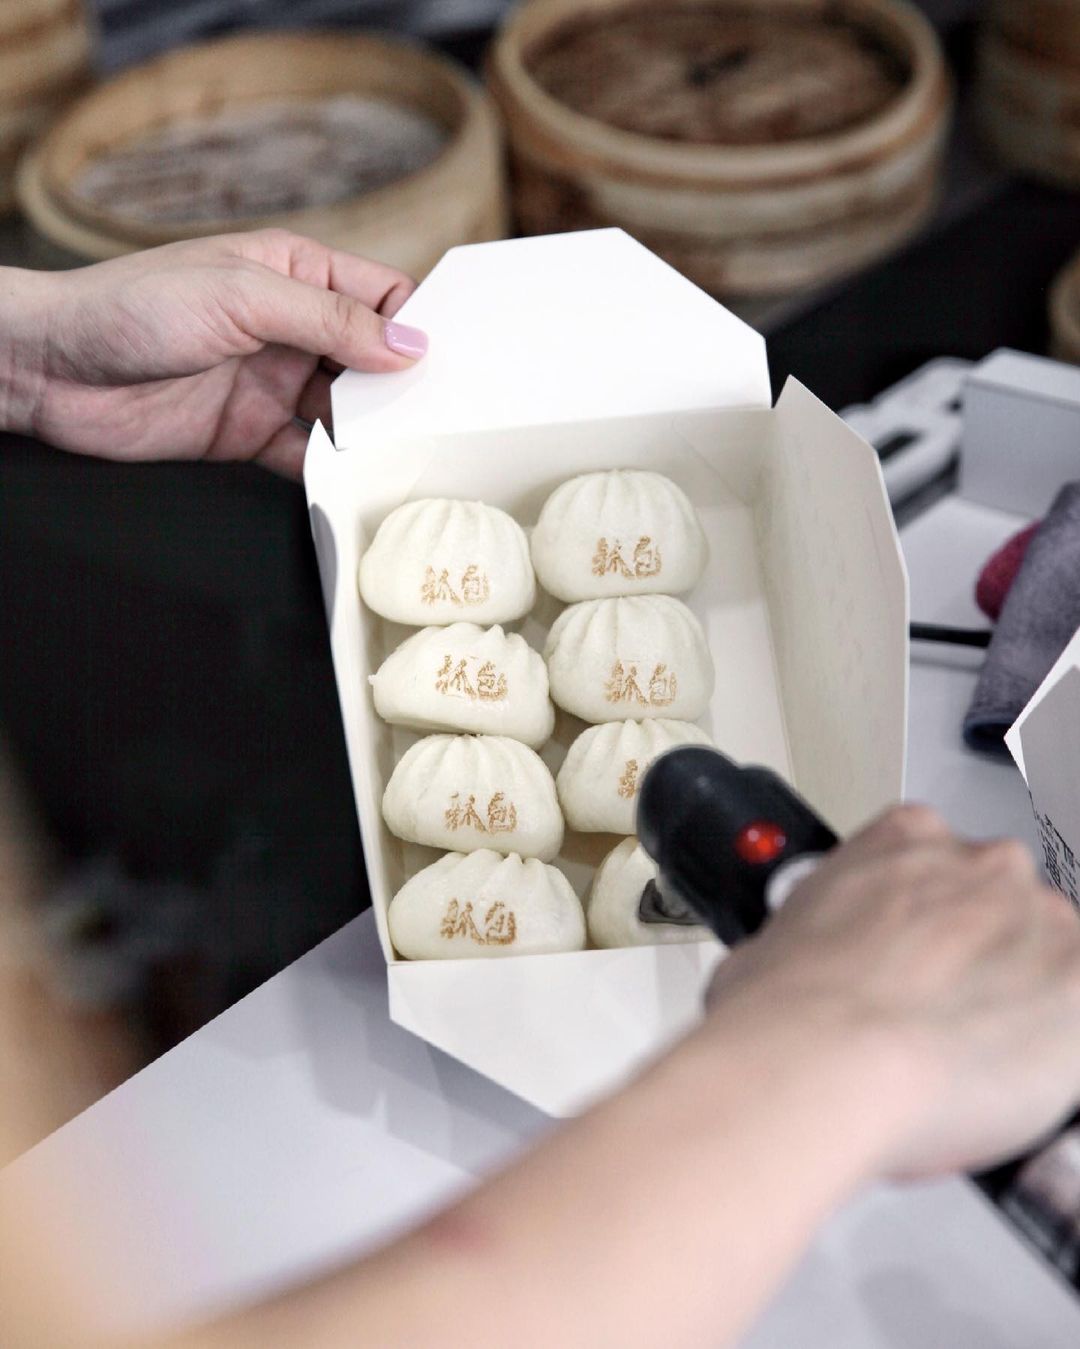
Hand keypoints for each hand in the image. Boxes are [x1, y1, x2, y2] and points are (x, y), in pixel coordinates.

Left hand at [0, 230, 425, 476]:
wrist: (50, 369)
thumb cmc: (131, 306)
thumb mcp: (242, 296)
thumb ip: (329, 320)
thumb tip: (408, 345)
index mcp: (294, 273)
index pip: (381, 295)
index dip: (418, 325)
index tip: (452, 360)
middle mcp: (289, 328)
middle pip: (372, 360)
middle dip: (404, 387)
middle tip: (439, 417)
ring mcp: (270, 383)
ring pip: (345, 411)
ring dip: (372, 432)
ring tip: (403, 452)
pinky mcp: (247, 434)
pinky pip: (305, 454)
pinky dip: (330, 469)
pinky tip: (349, 479)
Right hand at [703, 805, 1079, 1179]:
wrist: (823, 1058)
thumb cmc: (790, 1006)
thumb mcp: (774, 938)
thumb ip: (821, 933)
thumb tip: (809, 967)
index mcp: (907, 838)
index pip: (940, 864)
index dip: (926, 921)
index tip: (913, 956)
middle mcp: (983, 866)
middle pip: (1001, 908)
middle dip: (975, 959)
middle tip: (934, 1015)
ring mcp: (1040, 923)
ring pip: (1048, 962)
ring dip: (1017, 1004)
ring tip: (963, 1061)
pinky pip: (1075, 1016)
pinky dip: (1053, 1051)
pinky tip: (1004, 1081)